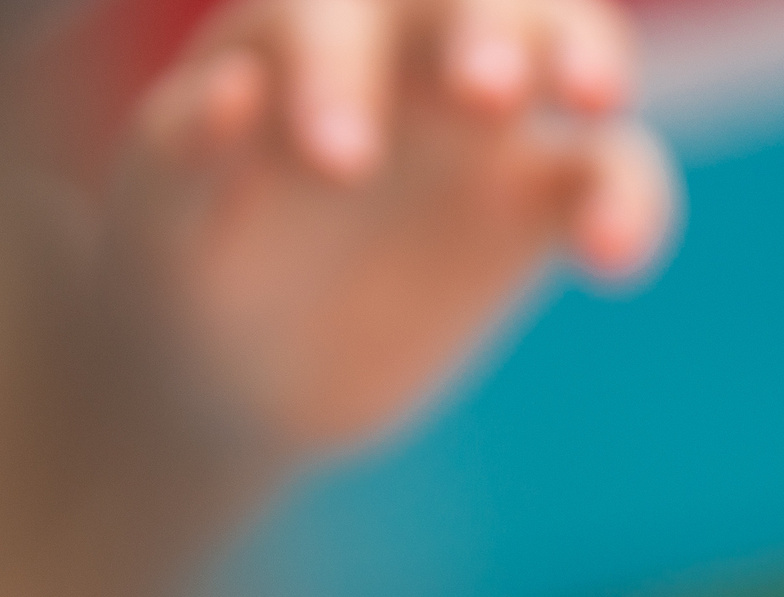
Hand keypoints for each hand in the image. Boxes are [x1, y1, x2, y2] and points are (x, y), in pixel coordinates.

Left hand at [115, 0, 674, 451]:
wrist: (238, 374)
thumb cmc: (178, 276)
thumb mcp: (153, 233)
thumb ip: (178, 159)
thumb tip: (228, 91)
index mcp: (296, 34)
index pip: (329, 14)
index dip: (338, 72)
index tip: (338, 169)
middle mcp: (402, 52)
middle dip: (487, 26)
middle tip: (487, 92)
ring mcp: (484, 121)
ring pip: (563, 49)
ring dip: (586, 59)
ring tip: (594, 106)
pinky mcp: (541, 201)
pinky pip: (615, 174)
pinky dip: (630, 204)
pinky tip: (610, 262)